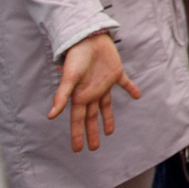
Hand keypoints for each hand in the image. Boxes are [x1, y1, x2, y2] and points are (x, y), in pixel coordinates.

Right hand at [48, 31, 139, 152]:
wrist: (88, 38)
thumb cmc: (76, 58)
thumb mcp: (69, 79)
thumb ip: (61, 97)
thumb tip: (51, 116)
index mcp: (80, 96)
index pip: (78, 121)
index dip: (77, 135)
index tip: (77, 150)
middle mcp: (91, 92)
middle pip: (91, 117)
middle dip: (92, 132)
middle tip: (94, 147)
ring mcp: (104, 84)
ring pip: (106, 106)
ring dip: (108, 118)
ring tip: (110, 132)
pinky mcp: (116, 73)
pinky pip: (125, 83)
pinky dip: (131, 89)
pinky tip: (137, 95)